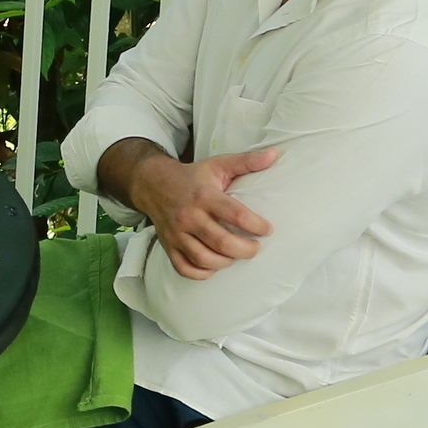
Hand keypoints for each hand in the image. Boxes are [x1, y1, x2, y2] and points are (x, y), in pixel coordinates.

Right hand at [131, 147, 278, 280]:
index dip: (256, 225)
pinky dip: (202, 273)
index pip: (235, 215)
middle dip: (246, 250)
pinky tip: (214, 266)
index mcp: (204, 196)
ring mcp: (176, 234)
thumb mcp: (218, 165)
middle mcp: (189, 216)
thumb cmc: (192, 177)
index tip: (268, 229)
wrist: (153, 184)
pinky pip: (185, 268)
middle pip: (222, 242)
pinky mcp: (168, 246)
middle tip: (256, 248)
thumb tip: (274, 155)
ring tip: (236, 255)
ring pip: (204, 259)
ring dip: (226, 262)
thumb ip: (246, 161)